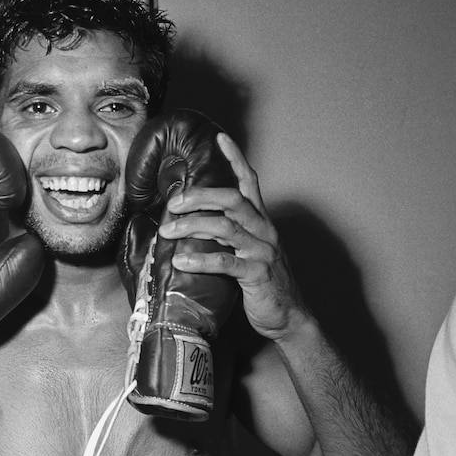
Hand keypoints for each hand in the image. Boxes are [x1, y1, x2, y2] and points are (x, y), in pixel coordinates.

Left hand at [157, 133, 309, 341]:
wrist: (288, 316)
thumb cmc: (262, 282)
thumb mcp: (245, 250)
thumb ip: (226, 234)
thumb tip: (191, 222)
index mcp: (261, 221)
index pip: (250, 182)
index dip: (236, 159)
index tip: (221, 138)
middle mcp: (264, 230)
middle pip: (232, 199)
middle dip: (200, 196)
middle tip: (173, 202)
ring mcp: (263, 251)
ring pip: (225, 227)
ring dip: (191, 227)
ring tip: (167, 232)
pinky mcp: (258, 274)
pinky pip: (226, 262)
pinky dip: (200, 260)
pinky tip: (181, 261)